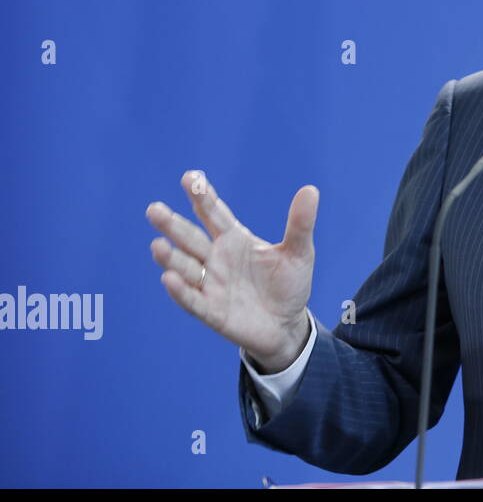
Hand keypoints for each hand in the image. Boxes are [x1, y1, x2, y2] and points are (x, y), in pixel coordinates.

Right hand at [146, 170, 317, 372]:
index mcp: (235, 239)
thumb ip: (300, 224)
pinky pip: (193, 300)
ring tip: (158, 245)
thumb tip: (311, 190)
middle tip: (154, 209)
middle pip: (190, 238)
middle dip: (172, 224)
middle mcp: (216, 259)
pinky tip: (168, 279)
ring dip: (171, 257)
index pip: (215, 214)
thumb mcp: (299, 252)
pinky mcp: (212, 311)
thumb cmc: (289, 284)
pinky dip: (181, 291)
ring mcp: (211, 284)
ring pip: (185, 268)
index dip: (202, 197)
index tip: (190, 177)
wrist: (288, 324)